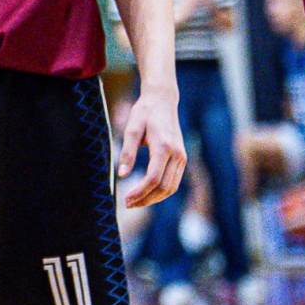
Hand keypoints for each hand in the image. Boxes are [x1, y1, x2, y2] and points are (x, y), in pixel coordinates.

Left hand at [117, 92, 186, 208]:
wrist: (162, 101)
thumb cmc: (144, 113)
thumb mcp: (131, 129)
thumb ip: (127, 152)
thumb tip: (121, 175)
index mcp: (164, 147)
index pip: (153, 178)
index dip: (140, 192)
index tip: (126, 199)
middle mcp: (177, 155)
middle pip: (164, 187)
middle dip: (146, 199)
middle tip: (128, 204)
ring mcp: (182, 157)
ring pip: (172, 187)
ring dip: (154, 198)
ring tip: (136, 202)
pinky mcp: (182, 158)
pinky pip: (174, 181)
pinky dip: (162, 191)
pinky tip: (147, 193)